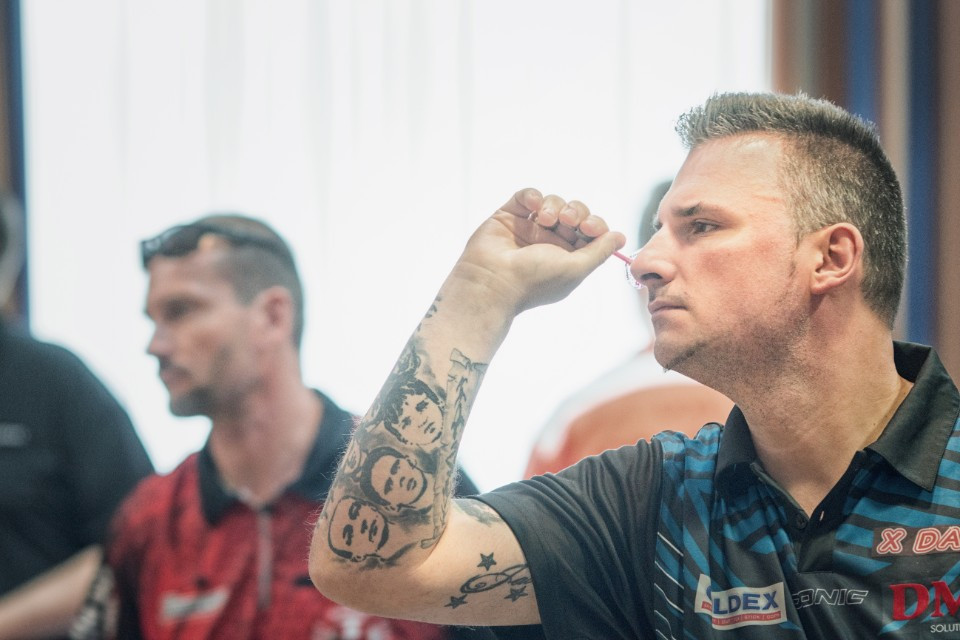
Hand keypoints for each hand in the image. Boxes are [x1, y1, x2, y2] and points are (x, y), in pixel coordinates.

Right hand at [451, 188, 625, 313]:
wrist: (492, 282)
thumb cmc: (534, 281)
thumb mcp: (576, 269)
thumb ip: (599, 251)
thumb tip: (621, 237)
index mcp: (568, 257)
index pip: (590, 232)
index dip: (594, 224)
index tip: (588, 227)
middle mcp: (549, 242)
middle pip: (575, 213)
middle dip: (576, 212)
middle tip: (569, 220)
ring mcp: (528, 228)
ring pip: (552, 202)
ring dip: (554, 206)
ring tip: (544, 219)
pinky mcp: (508, 216)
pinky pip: (526, 195)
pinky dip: (533, 195)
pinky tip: (533, 206)